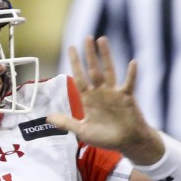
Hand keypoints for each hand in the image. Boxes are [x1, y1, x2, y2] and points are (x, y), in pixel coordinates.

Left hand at [46, 37, 163, 164]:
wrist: (126, 142)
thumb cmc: (106, 137)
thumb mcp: (83, 131)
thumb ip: (67, 123)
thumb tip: (48, 118)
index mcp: (89, 99)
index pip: (79, 78)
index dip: (75, 63)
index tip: (71, 47)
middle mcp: (101, 92)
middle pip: (93, 70)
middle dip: (89, 54)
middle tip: (86, 37)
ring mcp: (114, 93)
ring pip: (109, 71)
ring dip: (106, 56)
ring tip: (102, 40)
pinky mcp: (127, 97)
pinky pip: (129, 83)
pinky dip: (131, 74)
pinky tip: (133, 63)